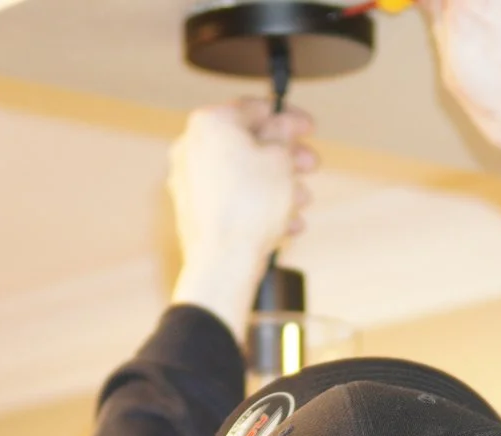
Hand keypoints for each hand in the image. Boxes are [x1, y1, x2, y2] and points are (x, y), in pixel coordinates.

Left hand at [169, 100, 316, 332]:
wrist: (223, 261)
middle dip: (287, 156)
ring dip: (278, 184)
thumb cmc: (249, 206)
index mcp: (210, 122)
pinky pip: (233, 198)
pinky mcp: (193, 210)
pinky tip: (286, 221)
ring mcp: (189, 180)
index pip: (255, 109)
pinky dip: (259, 204)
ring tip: (302, 200)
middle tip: (311, 164)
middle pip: (249, 144)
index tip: (309, 127)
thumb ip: (283, 136)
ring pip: (243, 174)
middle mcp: (192, 146)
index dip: (289, 116)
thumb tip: (282, 127)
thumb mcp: (280, 160)